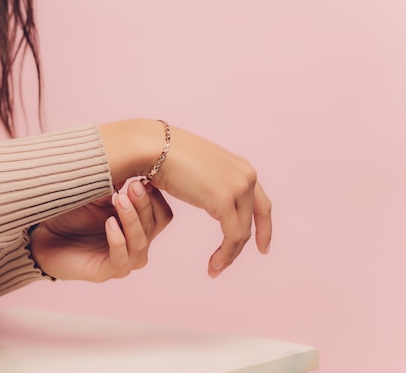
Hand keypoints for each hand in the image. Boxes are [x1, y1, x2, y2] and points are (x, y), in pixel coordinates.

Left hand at [29, 180, 172, 281]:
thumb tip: (136, 166)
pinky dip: (117, 239)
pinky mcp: (105, 271)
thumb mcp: (97, 193)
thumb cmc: (71, 212)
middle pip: (155, 226)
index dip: (156, 198)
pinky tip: (109, 223)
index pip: (162, 215)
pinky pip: (120, 258)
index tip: (144, 178)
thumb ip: (117, 184)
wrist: (42, 235)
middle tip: (133, 186)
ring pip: (140, 243)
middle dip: (145, 204)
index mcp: (139, 226)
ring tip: (119, 199)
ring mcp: (123, 261)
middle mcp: (135, 245)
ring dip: (132, 219)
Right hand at [100, 119, 271, 277]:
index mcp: (240, 166)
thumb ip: (208, 181)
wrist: (152, 147)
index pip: (260, 201)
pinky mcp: (224, 201)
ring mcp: (238, 187)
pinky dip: (224, 254)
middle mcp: (246, 175)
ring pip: (242, 231)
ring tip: (215, 269)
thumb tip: (203, 190)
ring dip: (230, 254)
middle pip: (257, 217)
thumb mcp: (196, 169)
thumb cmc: (163, 155)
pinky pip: (232, 236)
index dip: (263, 225)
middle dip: (252, 241)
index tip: (262, 244)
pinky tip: (213, 266)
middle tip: (245, 258)